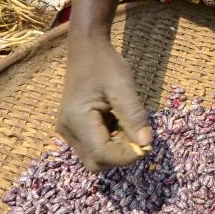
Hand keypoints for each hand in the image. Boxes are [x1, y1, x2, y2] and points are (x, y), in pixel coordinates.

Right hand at [56, 38, 150, 169]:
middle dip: (120, 157)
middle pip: (95, 162)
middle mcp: (68, 130)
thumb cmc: (105, 64)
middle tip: (137, 136)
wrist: (87, 50)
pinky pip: (93, 148)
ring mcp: (68, 131)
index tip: (146, 145)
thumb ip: (134, 116)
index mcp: (77, 119)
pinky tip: (117, 123)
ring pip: (94, 158)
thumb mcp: (123, 86)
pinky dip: (110, 143)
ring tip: (126, 125)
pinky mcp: (74, 130)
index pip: (102, 154)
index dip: (126, 156)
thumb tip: (146, 144)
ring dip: (115, 150)